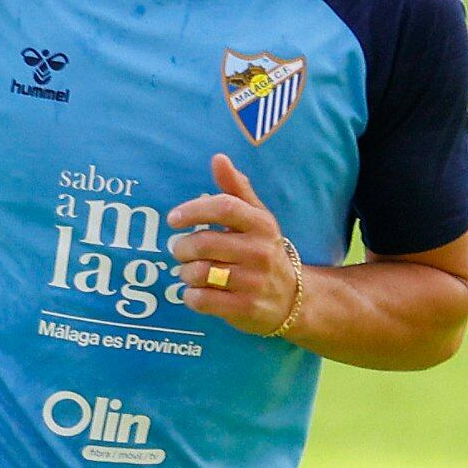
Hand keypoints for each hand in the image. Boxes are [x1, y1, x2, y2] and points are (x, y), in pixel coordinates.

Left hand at [168, 155, 304, 336]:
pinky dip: (190, 296)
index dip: (193, 211)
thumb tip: (218, 158)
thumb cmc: (264, 251)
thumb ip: (236, 189)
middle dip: (182, 248)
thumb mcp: (256, 218)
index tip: (173, 219)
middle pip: (203, 243)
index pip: (223, 208)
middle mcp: (260, 251)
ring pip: (198, 273)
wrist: (294, 298)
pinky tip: (196, 292)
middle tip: (180, 251)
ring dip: (185, 273)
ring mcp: (254, 281)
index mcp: (261, 224)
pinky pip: (201, 300)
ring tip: (190, 272)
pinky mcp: (245, 308)